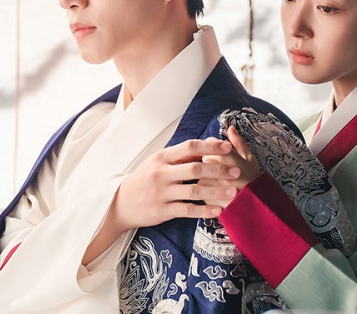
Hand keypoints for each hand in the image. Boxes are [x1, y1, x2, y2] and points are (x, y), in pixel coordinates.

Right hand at [83, 139, 240, 264]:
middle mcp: (162, 173)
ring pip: (194, 191)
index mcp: (162, 157)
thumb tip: (207, 145)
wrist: (119, 203)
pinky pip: (188, 210)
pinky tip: (218, 210)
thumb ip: (180, 156)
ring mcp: (162, 193)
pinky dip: (204, 211)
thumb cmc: (144, 179)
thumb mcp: (158, 162)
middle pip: (195, 168)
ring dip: (217, 191)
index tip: (228, 147)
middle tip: (237, 171)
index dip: (210, 146)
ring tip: (234, 191)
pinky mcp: (163, 210)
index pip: (190, 147)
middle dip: (219, 169)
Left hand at [201, 126, 260, 206]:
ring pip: (198, 171)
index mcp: (223, 154)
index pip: (209, 142)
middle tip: (223, 169)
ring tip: (221, 183)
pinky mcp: (200, 194)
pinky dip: (204, 187)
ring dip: (205, 174)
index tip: (224, 155)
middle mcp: (211, 165)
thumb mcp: (249, 159)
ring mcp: (204, 180)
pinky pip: (197, 186)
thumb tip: (230, 128)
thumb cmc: (252, 182)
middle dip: (209, 160)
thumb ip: (237, 142)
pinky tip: (216, 192)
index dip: (215, 147)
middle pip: (201, 156)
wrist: (251, 209)